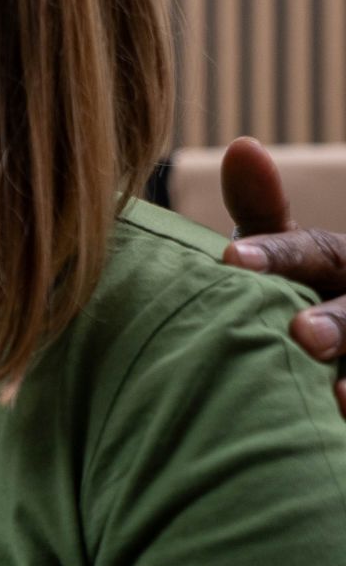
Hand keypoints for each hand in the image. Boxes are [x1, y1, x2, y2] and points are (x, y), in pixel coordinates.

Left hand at [218, 137, 345, 412]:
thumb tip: (241, 145)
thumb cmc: (308, 299)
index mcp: (339, 262)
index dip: (275, 254)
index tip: (229, 260)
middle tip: (300, 335)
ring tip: (340, 396)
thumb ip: (264, 214)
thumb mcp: (291, 259)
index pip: (312, 250)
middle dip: (339, 318)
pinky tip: (342, 420)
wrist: (339, 367)